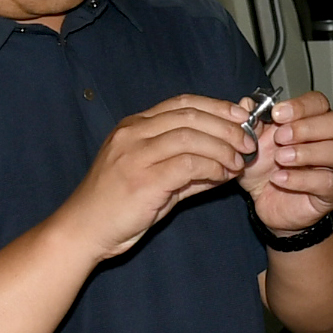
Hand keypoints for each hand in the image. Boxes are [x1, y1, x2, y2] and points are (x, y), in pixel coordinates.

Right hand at [54, 93, 251, 261]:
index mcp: (134, 126)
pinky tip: (223, 175)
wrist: (83, 229)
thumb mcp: (156, 178)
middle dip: (227, 126)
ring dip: (223, 147)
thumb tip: (229, 161)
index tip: (243, 116)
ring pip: (191, 136)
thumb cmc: (118, 206)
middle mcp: (132, 133)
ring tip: (239, 162)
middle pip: (190, 115)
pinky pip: (188, 164)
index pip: (182, 103)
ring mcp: (134, 154)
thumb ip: (189, 167)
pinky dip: (212, 166)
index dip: (217, 107)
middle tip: (248, 142)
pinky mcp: (142, 178)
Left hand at [243, 90, 332, 235]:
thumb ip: (252, 121)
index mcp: (313, 123)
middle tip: (280, 137)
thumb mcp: (252, 143)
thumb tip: (248, 103)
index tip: (277, 114)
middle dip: (308, 127)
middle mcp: (331, 142)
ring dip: (307, 152)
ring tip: (280, 159)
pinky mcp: (331, 193)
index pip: (320, 103)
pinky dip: (301, 179)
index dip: (301, 106)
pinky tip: (279, 179)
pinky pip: (328, 182)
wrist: (264, 203)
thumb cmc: (264, 169)